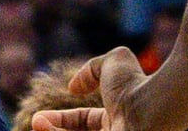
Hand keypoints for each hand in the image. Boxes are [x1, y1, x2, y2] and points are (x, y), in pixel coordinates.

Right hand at [33, 46, 148, 130]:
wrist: (152, 107)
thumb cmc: (135, 85)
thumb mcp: (113, 63)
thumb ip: (91, 69)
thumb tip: (73, 87)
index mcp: (116, 121)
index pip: (82, 124)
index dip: (59, 120)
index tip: (40, 117)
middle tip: (35, 123)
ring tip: (36, 124)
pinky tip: (43, 127)